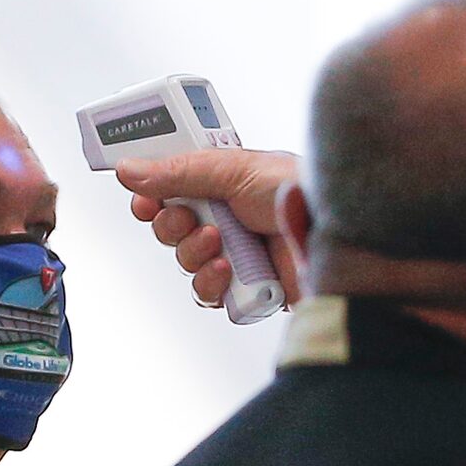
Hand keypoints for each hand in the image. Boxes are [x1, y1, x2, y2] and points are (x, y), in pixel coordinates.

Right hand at [116, 149, 304, 309]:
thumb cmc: (299, 190)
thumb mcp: (235, 170)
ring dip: (194, 253)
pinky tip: (228, 271)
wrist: (336, 233)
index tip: (144, 200)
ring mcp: (235, 253)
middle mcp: (225, 217)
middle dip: (173, 225)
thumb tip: (129, 170)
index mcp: (221, 183)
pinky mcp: (244, 288)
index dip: (151, 196)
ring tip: (219, 241)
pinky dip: (211, 283)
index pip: (170, 190)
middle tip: (190, 217)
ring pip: (185, 263)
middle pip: (170, 228)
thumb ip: (179, 172)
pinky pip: (206, 295)